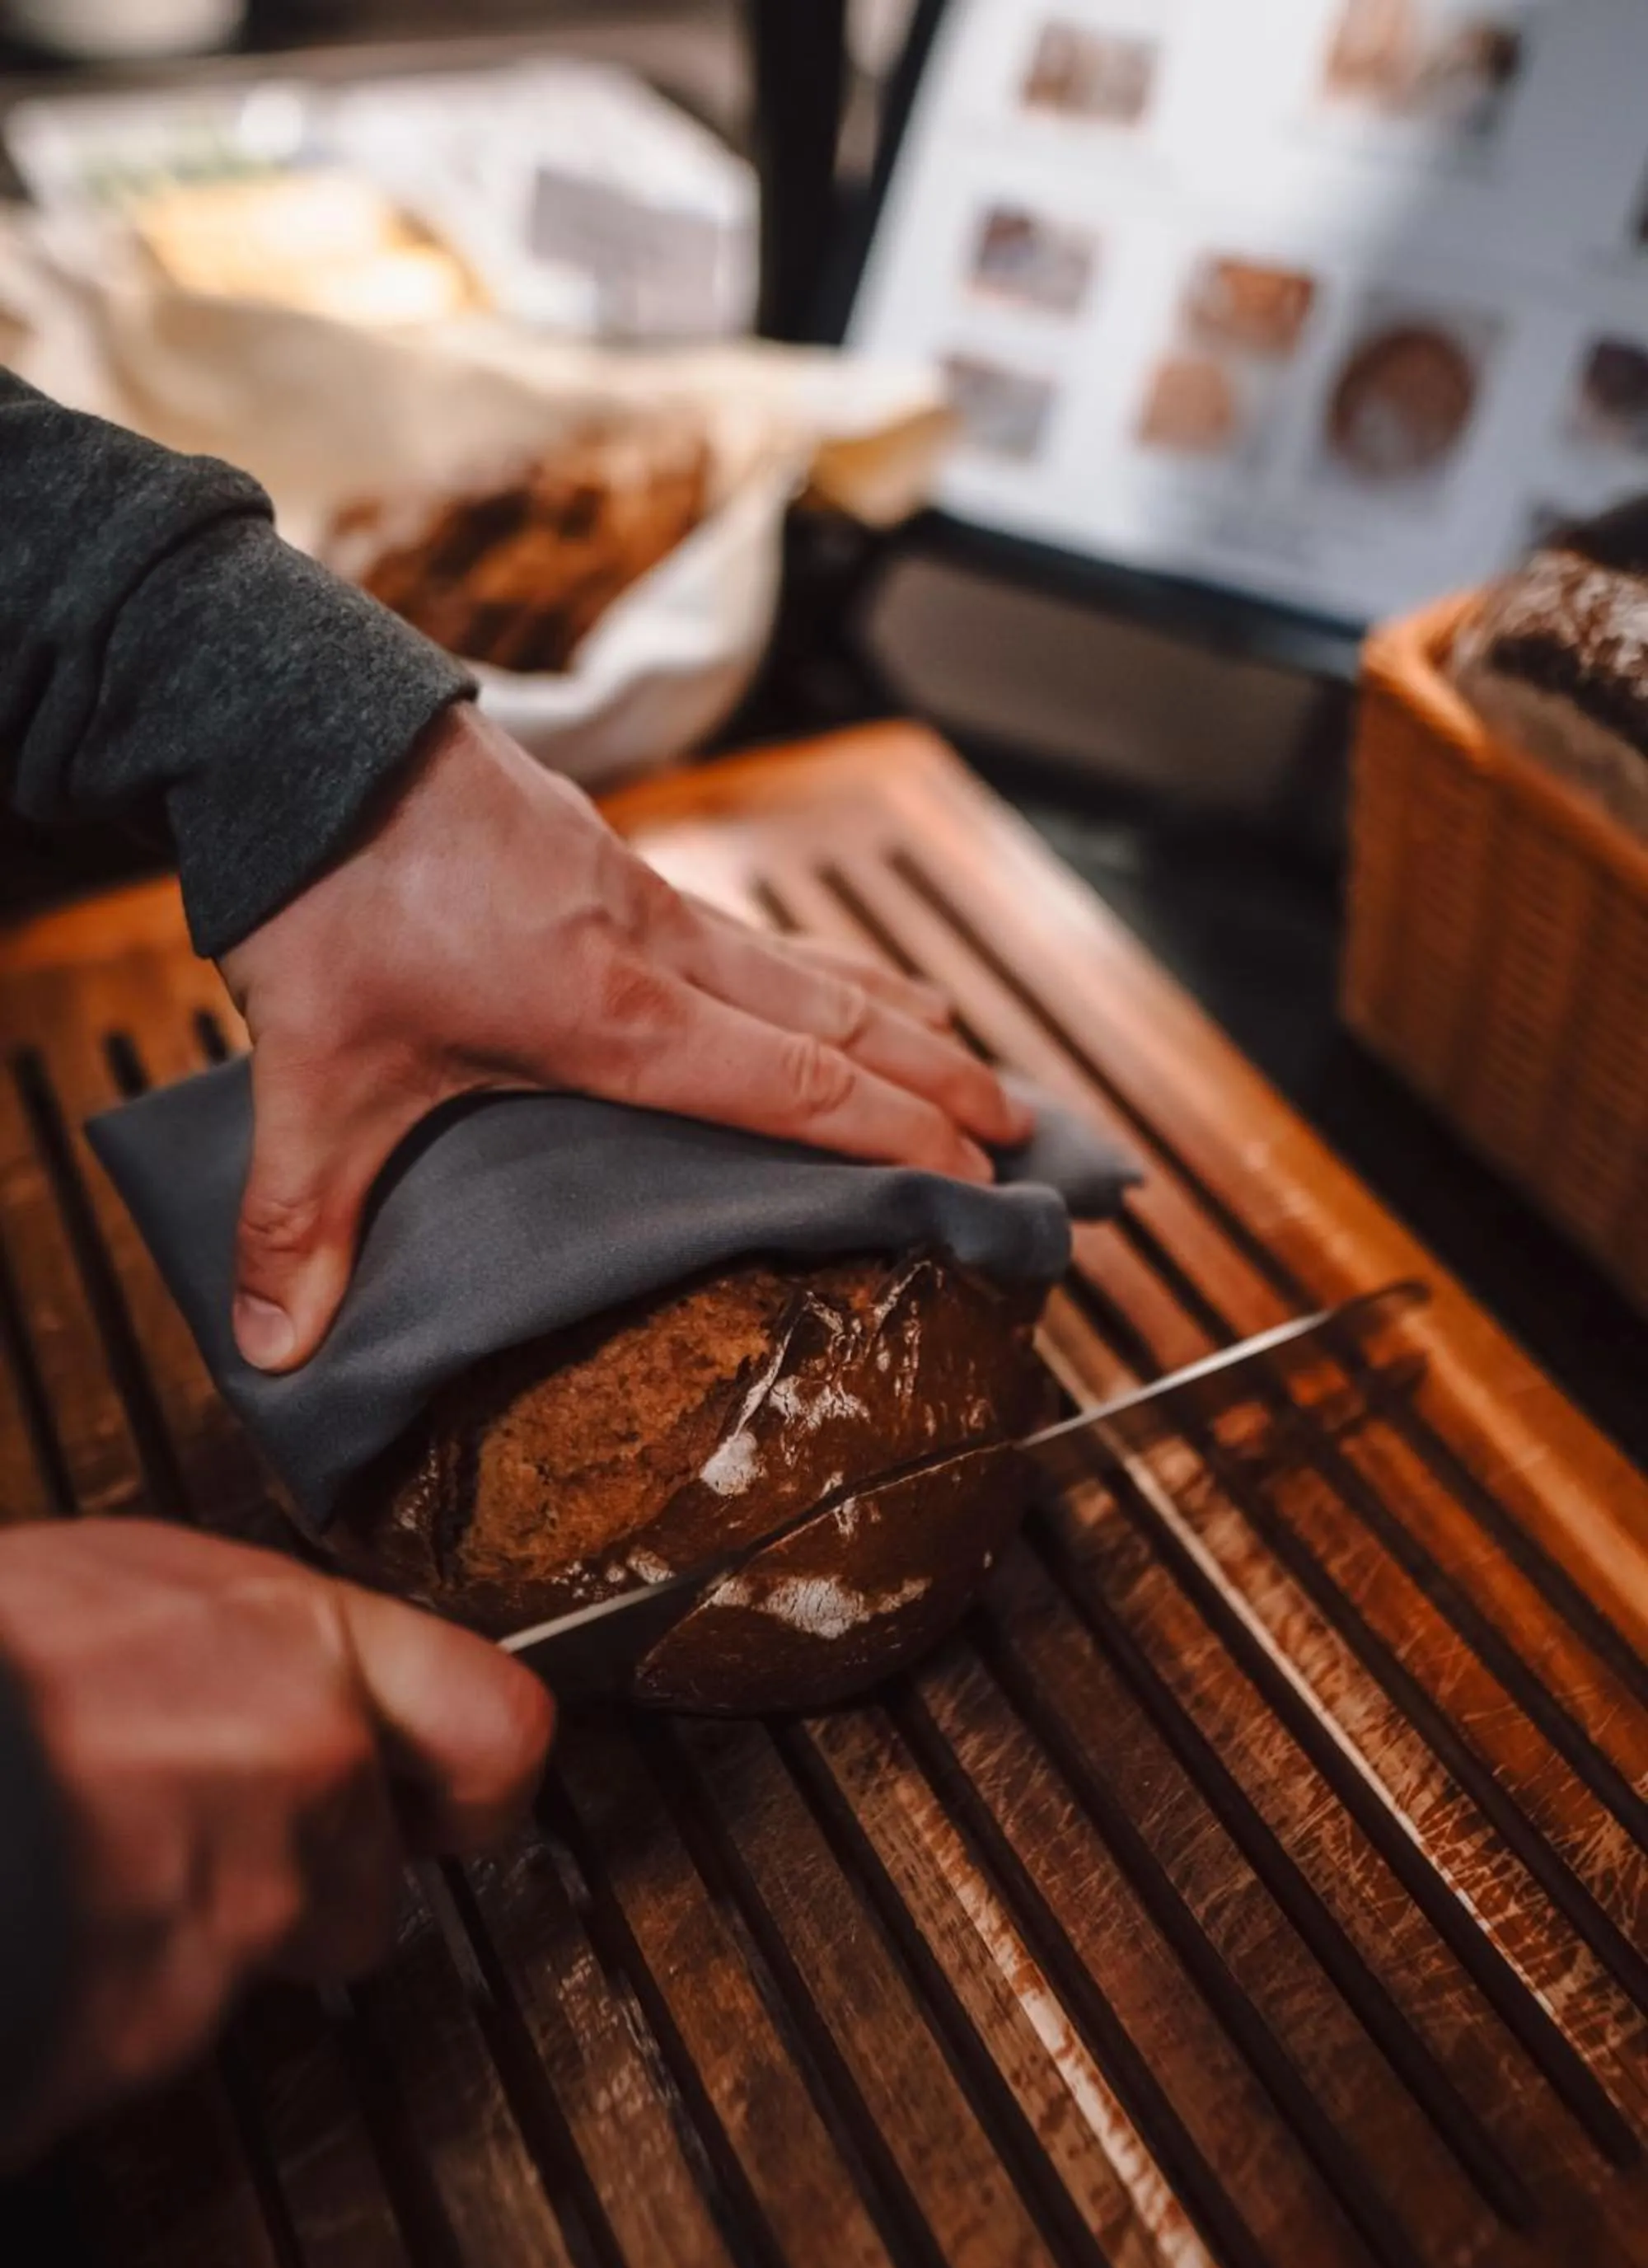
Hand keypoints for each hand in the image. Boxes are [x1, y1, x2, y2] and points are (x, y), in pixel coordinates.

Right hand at [0, 1522, 552, 2159]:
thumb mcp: (125, 1584)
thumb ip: (250, 1647)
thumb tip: (288, 1686)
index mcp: (306, 1647)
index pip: (499, 1730)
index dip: (475, 1784)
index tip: (449, 1804)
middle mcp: (303, 1777)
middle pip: (371, 1887)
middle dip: (297, 1883)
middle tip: (183, 1833)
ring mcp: (231, 1912)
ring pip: (256, 1964)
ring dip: (188, 1938)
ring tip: (78, 1861)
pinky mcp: (141, 2028)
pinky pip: (146, 2032)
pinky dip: (100, 2003)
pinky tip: (42, 1922)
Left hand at [221, 705, 1030, 1369]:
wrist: (301, 730)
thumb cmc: (322, 896)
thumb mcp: (314, 1069)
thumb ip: (306, 1214)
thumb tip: (276, 1352)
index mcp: (610, 1011)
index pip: (793, 1084)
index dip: (896, 1132)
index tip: (979, 1169)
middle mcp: (654, 948)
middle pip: (836, 1019)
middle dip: (939, 1080)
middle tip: (1021, 1128)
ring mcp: (643, 894)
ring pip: (806, 963)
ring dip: (897, 1014)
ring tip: (971, 1053)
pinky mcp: (615, 860)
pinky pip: (753, 930)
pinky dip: (820, 966)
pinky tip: (829, 980)